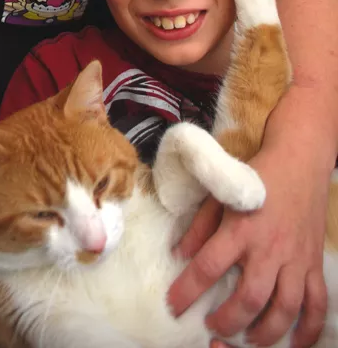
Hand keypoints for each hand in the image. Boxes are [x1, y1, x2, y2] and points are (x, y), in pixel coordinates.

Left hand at [168, 147, 327, 346]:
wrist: (299, 162)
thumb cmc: (255, 176)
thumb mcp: (219, 194)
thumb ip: (199, 226)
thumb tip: (179, 255)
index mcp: (240, 229)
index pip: (208, 267)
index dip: (187, 291)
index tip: (174, 306)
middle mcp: (269, 248)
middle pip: (249, 297)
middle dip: (228, 321)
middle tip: (212, 328)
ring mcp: (296, 258)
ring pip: (285, 308)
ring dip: (265, 333)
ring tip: (246, 340)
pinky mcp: (313, 263)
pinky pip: (317, 303)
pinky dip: (309, 329)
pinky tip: (294, 344)